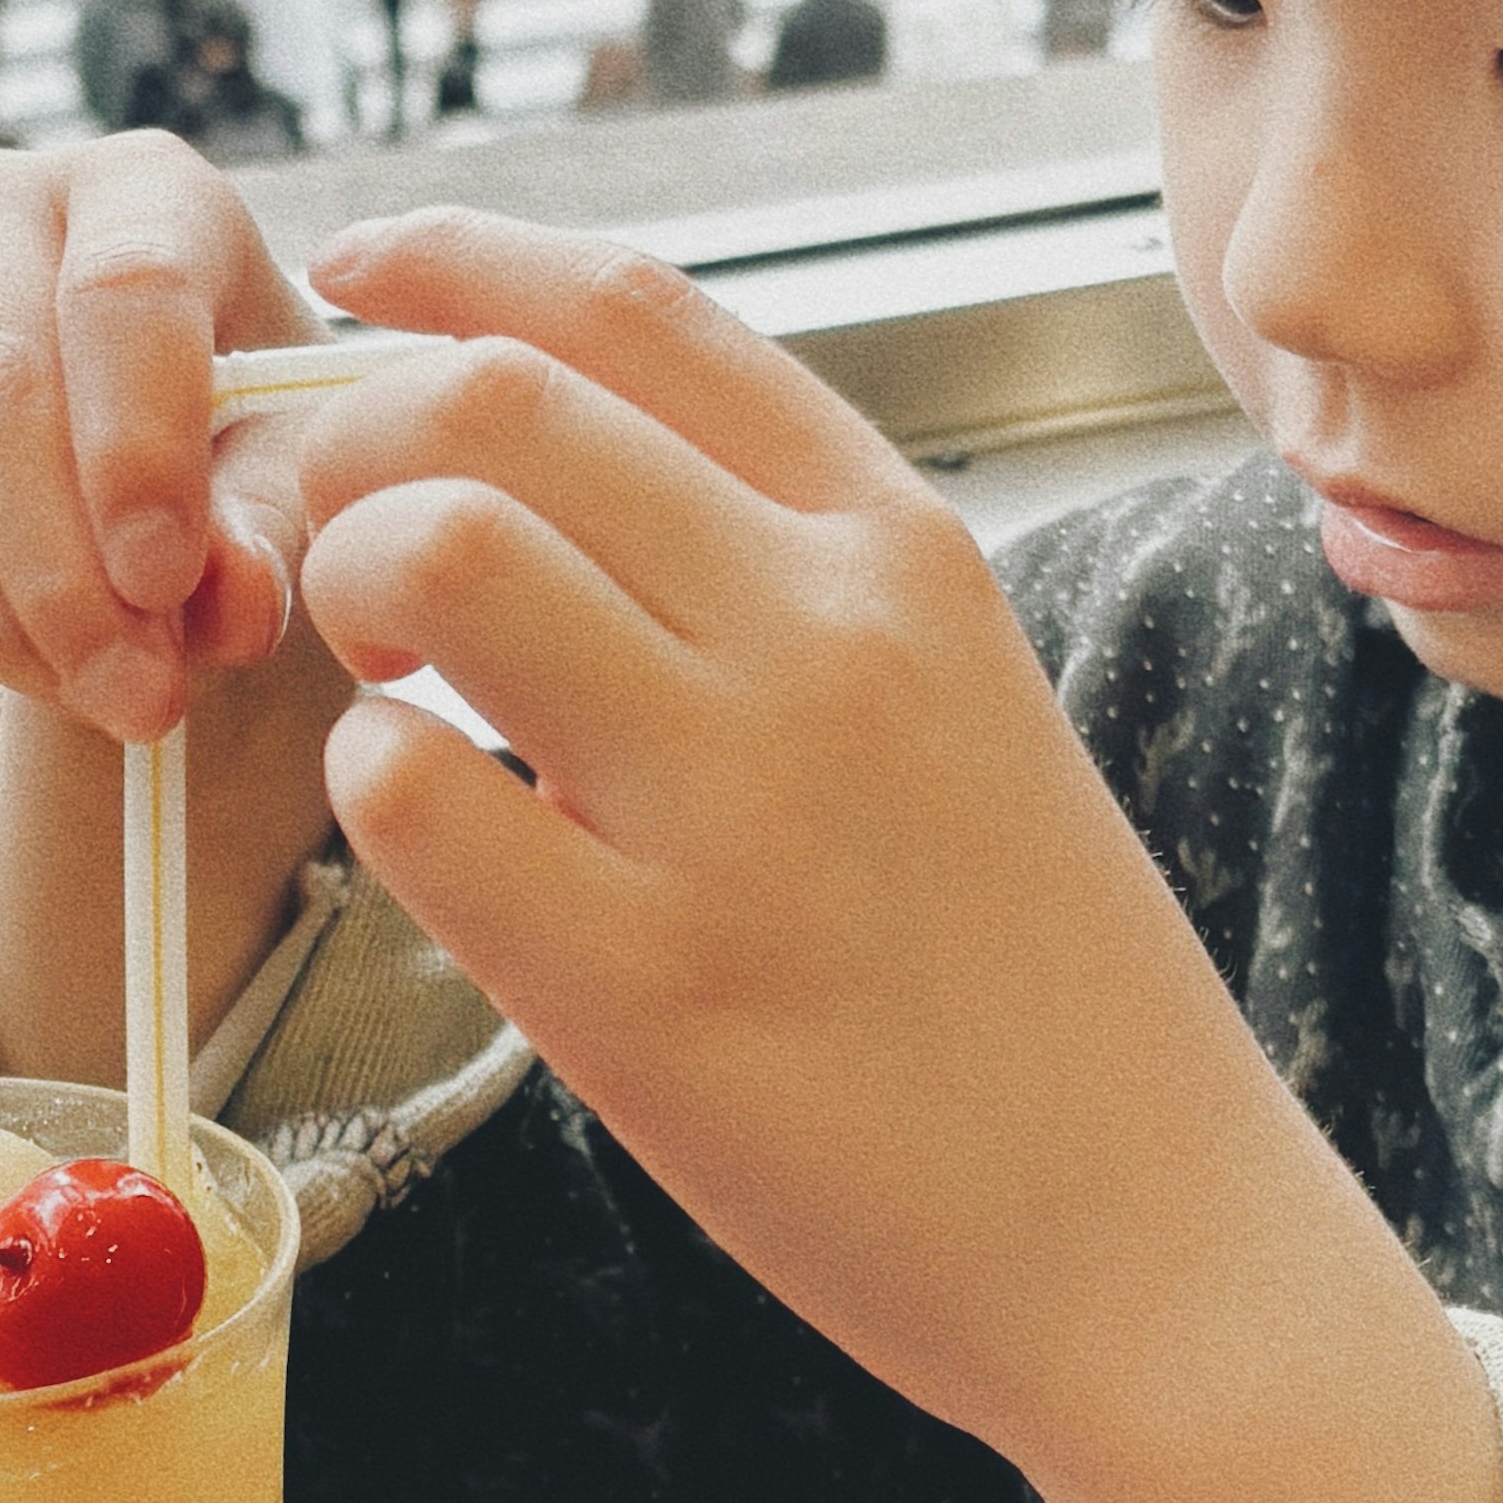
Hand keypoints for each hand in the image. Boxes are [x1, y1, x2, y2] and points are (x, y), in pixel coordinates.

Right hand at [0, 135, 326, 744]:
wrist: (161, 471)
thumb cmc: (251, 442)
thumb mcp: (297, 485)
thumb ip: (272, 535)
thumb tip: (228, 597)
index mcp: (149, 190)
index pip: (127, 289)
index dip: (137, 447)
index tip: (168, 584)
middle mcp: (5, 204)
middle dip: (62, 567)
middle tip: (141, 690)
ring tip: (101, 695)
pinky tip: (36, 661)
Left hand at [294, 212, 1502, 1502]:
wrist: (1158, 1241)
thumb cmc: (1027, 980)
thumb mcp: (957, 695)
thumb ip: (780, 570)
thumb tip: (541, 460)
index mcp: (901, 547)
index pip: (632, 306)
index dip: (450, 260)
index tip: (353, 276)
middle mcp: (826, 635)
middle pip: (491, 398)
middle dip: (354, 444)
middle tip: (344, 556)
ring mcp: (738, 805)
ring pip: (435, 549)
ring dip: (345, 594)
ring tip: (384, 690)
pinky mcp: (647, 988)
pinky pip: (404, 796)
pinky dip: (364, 790)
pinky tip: (433, 838)